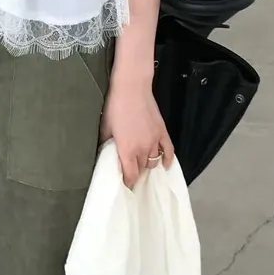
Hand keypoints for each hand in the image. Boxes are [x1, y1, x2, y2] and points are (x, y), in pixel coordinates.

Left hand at [101, 69, 174, 187]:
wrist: (132, 88)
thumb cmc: (115, 106)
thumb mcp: (105, 127)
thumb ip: (106, 144)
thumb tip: (105, 153)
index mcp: (127, 150)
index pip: (130, 175)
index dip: (127, 183)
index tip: (124, 186)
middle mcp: (143, 149)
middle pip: (141, 170)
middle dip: (135, 174)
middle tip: (130, 175)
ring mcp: (155, 141)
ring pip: (153, 162)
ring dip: (147, 166)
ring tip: (142, 168)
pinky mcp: (162, 132)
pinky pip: (168, 151)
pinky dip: (167, 160)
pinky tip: (165, 165)